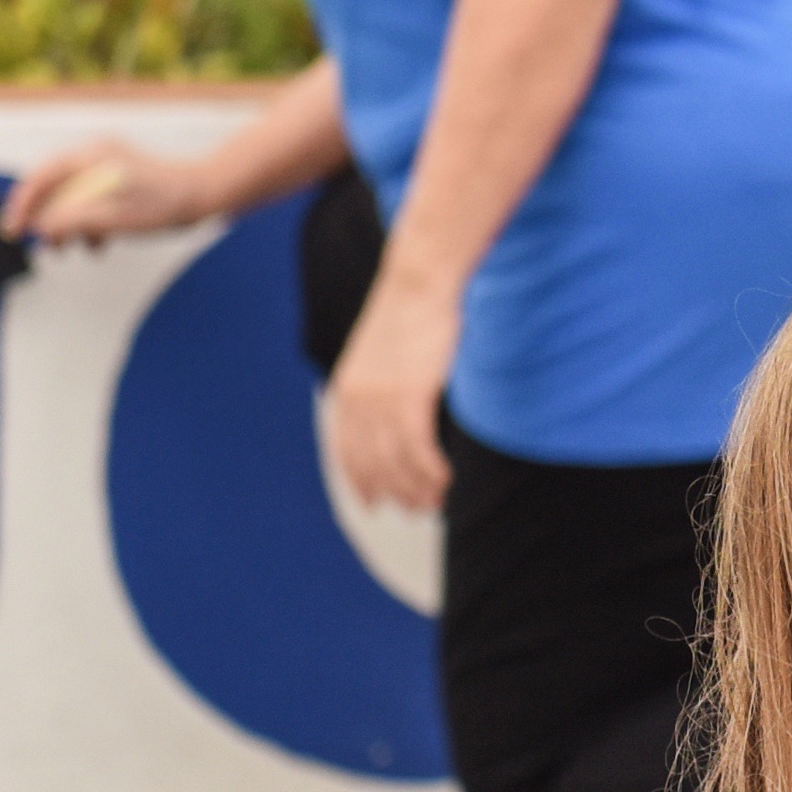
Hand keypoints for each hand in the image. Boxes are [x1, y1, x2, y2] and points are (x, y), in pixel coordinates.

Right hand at [1, 134, 218, 247]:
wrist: (205, 195)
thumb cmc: (165, 202)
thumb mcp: (113, 217)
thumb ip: (73, 220)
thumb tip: (41, 228)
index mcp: (89, 156)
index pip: (41, 178)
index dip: (23, 206)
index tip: (12, 231)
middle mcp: (95, 155)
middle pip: (53, 186)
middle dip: (45, 218)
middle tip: (42, 246)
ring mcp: (107, 165)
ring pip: (72, 196)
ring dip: (67, 224)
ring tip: (67, 249)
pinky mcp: (120, 179)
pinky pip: (92, 200)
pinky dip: (88, 221)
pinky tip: (96, 244)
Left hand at [327, 274, 458, 514]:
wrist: (418, 280)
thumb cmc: (409, 311)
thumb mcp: (382, 352)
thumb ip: (381, 384)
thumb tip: (397, 410)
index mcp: (346, 390)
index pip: (346, 451)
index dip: (360, 481)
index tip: (373, 502)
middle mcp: (357, 400)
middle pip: (373, 465)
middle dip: (394, 493)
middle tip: (418, 510)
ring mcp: (381, 400)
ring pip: (396, 464)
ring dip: (417, 489)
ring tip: (436, 502)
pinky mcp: (409, 397)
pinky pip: (418, 450)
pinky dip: (431, 471)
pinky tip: (445, 481)